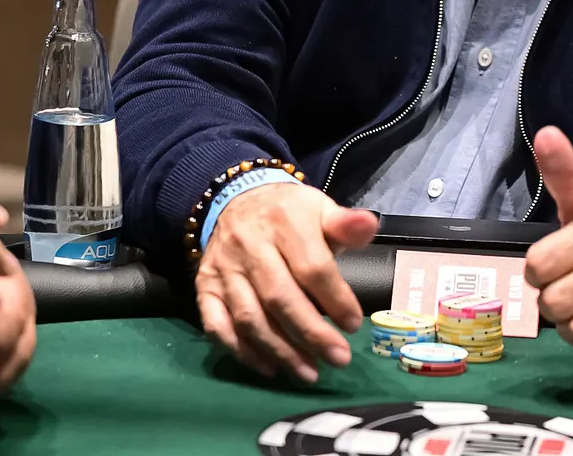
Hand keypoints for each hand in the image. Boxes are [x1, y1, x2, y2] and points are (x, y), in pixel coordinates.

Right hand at [194, 182, 377, 382]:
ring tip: (309, 372)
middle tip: (338, 359)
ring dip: (281, 351)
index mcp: (284, 221)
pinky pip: (217, 326)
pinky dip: (243, 352)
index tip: (354, 325)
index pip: (312, 267)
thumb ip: (345, 225)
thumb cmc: (289, 214)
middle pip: (279, 298)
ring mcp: (223, 268)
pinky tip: (270, 368)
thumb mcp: (320, 209)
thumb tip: (368, 224)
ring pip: (249, 318)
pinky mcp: (204, 287)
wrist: (238, 200)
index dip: (335, 300)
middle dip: (311, 334)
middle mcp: (248, 244)